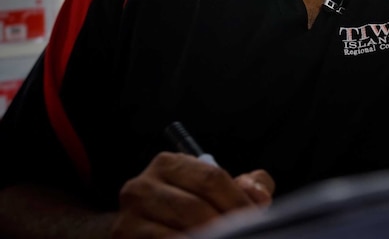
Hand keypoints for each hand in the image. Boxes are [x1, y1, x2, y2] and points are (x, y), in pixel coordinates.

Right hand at [111, 152, 273, 238]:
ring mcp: (129, 214)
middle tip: (244, 233)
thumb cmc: (191, 209)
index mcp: (169, 163)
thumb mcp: (218, 191)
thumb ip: (247, 186)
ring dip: (209, 237)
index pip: (211, 178)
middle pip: (195, 207)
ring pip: (181, 230)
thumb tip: (259, 195)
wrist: (147, 231)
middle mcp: (142, 185)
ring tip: (226, 238)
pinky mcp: (124, 237)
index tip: (256, 216)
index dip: (238, 201)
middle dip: (225, 225)